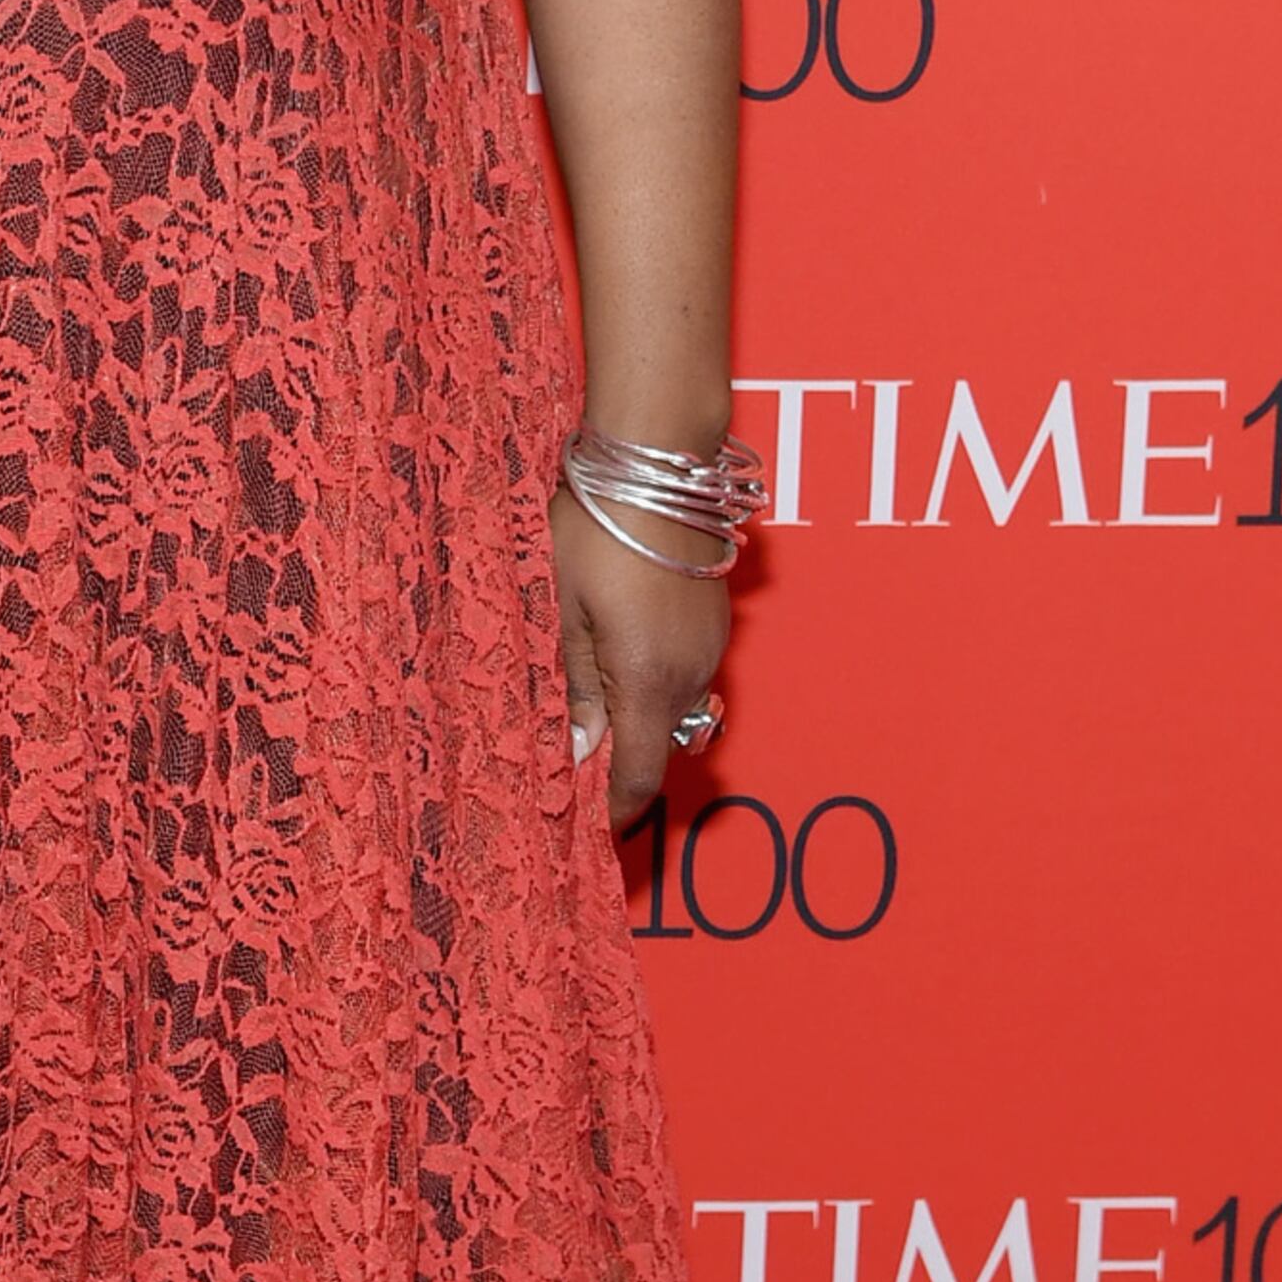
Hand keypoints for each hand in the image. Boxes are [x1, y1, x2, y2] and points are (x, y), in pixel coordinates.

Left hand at [550, 490, 730, 836]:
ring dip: (636, 713)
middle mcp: (692, 673)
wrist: (657, 459)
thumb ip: (575, 687)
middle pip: (659, 744)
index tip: (585, 822)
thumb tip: (578, 754)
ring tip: (583, 694)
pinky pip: (685, 670)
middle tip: (567, 755)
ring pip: (673, 707)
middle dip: (619, 758)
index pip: (639, 775)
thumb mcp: (564, 609)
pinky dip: (653, 678)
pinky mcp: (717, 617)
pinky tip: (615, 645)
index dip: (613, 808)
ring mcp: (711, 644)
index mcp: (650, 680)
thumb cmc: (597, 528)